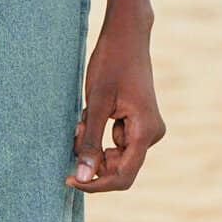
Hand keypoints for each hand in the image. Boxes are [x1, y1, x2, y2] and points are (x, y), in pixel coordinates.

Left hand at [69, 9, 165, 193]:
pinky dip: (99, 133)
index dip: (96, 184)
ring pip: (115, 154)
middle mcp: (152, 134)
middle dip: (92, 156)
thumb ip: (89, 141)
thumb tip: (83, 176)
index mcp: (145, 132)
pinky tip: (93, 111)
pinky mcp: (140, 124)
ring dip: (94, 143)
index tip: (70, 179)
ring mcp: (148, 130)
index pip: (122, 176)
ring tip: (84, 116)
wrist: (127, 36)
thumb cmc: (111, 64)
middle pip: (118, 167)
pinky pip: (117, 141)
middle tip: (76, 130)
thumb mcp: (96, 103)